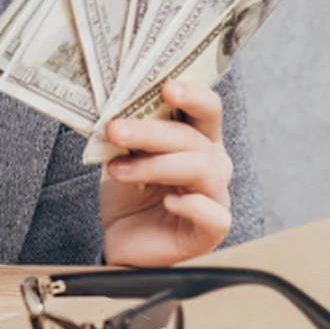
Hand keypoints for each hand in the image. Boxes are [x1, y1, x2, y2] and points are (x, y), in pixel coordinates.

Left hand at [98, 81, 232, 266]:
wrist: (122, 241)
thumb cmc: (130, 195)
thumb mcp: (123, 156)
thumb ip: (128, 133)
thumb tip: (114, 108)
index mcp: (196, 139)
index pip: (207, 109)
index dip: (193, 95)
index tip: (166, 88)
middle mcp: (212, 164)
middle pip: (194, 138)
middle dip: (151, 131)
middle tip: (116, 130)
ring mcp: (215, 196)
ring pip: (200, 169)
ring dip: (154, 165)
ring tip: (119, 169)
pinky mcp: (212, 230)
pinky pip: (213, 214)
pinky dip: (191, 204)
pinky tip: (168, 200)